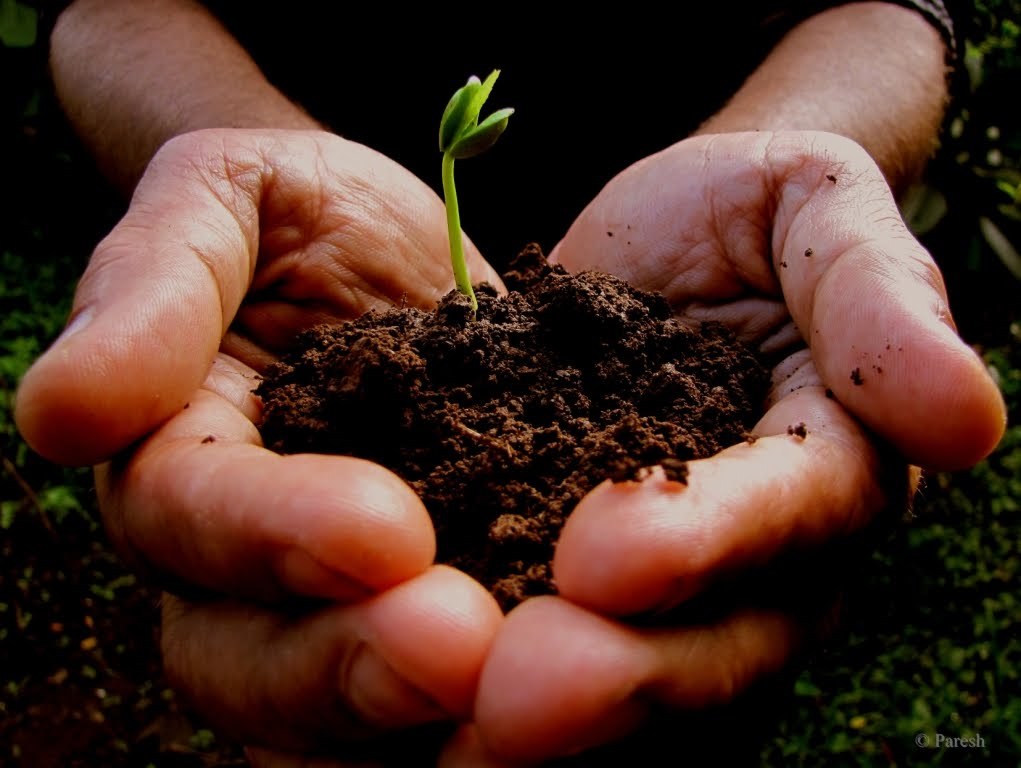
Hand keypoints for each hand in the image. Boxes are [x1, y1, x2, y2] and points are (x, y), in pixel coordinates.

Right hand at [14, 129, 504, 760]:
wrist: (394, 241)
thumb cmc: (295, 210)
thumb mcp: (225, 198)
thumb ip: (151, 287)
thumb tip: (58, 412)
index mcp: (176, 457)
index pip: (187, 519)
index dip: (273, 536)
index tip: (383, 534)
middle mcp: (242, 557)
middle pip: (249, 658)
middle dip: (349, 666)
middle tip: (459, 647)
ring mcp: (342, 595)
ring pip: (338, 708)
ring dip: (418, 715)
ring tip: (518, 689)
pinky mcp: (448, 587)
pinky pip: (446, 681)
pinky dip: (488, 706)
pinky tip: (572, 682)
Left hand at [454, 131, 1006, 763]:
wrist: (664, 241)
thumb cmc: (749, 215)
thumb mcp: (818, 209)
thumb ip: (880, 302)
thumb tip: (970, 417)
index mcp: (833, 466)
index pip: (792, 522)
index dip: (709, 544)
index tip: (608, 557)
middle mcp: (760, 556)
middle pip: (714, 645)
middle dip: (621, 677)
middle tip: (513, 695)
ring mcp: (665, 583)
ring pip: (627, 675)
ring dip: (546, 724)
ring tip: (449, 733)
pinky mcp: (563, 568)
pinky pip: (539, 643)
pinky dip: (479, 684)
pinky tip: (404, 707)